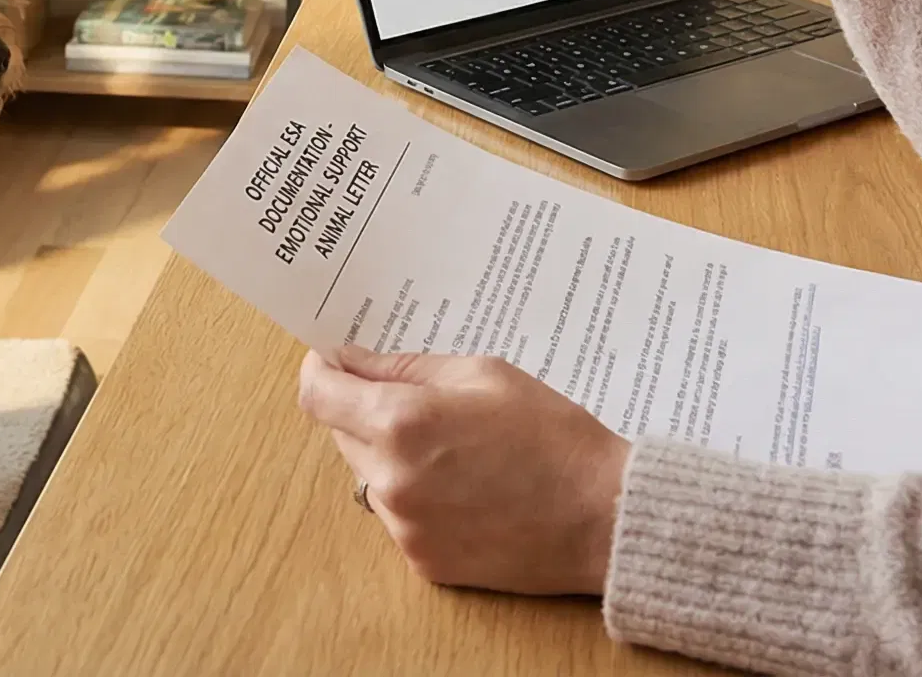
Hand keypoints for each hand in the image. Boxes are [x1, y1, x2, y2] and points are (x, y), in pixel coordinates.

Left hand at [297, 346, 628, 595]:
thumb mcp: (482, 373)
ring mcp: (405, 527)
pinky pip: (398, 514)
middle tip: (420, 400)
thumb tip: (350, 360)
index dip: (323, 370)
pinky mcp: (423, 561)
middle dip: (366, 410)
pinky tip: (466, 485)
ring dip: (391, 455)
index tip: (336, 360)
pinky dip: (417, 495)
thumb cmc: (551, 435)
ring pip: (369, 475)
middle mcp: (391, 479)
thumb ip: (406, 367)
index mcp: (402, 423)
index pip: (317, 394)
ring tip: (455, 447)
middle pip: (342, 433)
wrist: (603, 517)